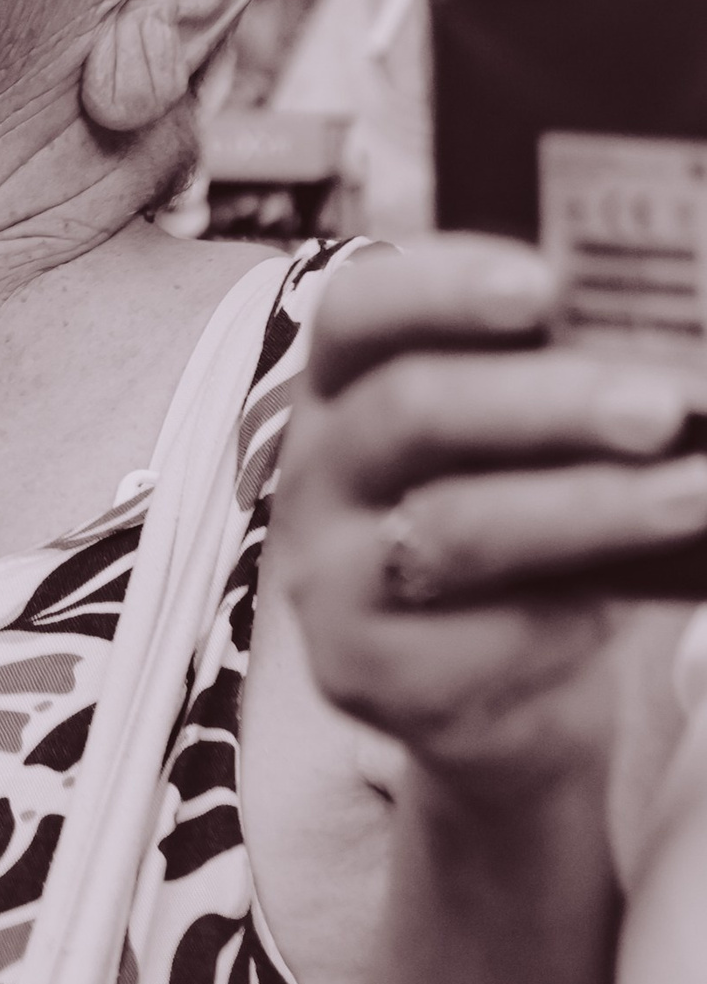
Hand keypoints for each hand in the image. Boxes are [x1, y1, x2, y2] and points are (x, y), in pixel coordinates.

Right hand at [273, 238, 706, 802]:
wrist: (493, 702)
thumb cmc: (519, 539)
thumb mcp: (513, 453)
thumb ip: (547, 393)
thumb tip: (662, 354)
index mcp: (338, 386)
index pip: (359, 311)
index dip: (442, 287)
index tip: (544, 281)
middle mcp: (315, 470)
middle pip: (412, 409)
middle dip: (550, 401)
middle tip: (662, 405)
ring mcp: (330, 576)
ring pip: (456, 527)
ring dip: (592, 507)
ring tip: (698, 492)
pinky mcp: (366, 673)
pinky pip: (479, 637)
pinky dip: (572, 615)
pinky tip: (631, 602)